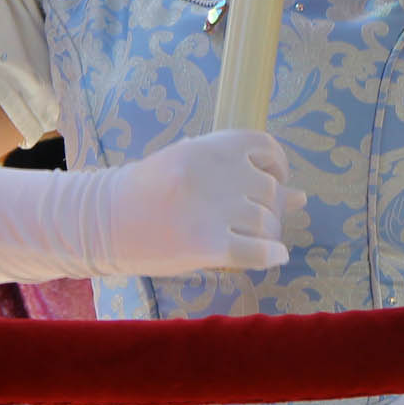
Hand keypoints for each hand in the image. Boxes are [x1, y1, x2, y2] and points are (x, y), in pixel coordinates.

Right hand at [101, 128, 306, 273]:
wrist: (101, 221)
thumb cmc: (146, 192)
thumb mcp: (191, 168)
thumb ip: (241, 176)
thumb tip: (302, 198)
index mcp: (209, 147)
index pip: (266, 147)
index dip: (278, 166)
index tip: (273, 181)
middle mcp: (215, 173)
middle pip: (270, 191)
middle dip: (271, 209)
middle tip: (256, 222)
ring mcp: (212, 209)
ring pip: (266, 223)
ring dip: (268, 235)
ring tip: (253, 240)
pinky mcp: (206, 244)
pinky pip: (257, 252)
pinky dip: (271, 256)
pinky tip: (273, 257)